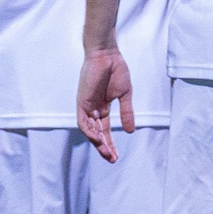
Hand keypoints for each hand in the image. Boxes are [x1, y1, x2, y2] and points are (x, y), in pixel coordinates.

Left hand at [77, 46, 134, 162]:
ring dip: (97, 142)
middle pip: (97, 133)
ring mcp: (86, 105)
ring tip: (107, 152)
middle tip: (112, 159)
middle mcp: (92, 108)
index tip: (116, 156)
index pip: (105, 130)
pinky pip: (83, 121)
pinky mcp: (82, 101)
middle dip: (104, 147)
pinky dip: (89, 131)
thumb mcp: (124, 95)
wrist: (107, 54)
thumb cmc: (116, 70)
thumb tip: (130, 131)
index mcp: (102, 107)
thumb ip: (126, 112)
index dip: (110, 143)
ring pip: (88, 130)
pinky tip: (98, 138)